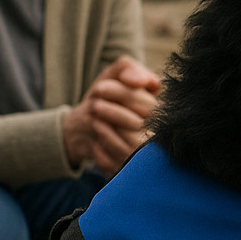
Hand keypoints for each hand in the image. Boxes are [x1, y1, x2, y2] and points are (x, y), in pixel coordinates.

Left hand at [64, 56, 160, 175]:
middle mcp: (156, 132)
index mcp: (158, 109)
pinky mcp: (130, 171)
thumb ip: (127, 68)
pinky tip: (96, 145)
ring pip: (132, 148)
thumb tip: (141, 81)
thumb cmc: (102, 99)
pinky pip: (120, 167)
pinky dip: (105, 155)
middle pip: (141, 124)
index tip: (99, 89)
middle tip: (94, 105)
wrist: (81, 129)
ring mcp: (144, 155)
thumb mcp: (112, 75)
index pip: (147, 103)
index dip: (123, 94)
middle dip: (114, 112)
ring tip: (94, 121)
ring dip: (108, 133)